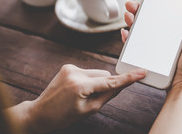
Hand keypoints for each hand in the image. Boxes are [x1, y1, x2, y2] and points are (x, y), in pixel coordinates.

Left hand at [7, 64, 145, 132]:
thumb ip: (107, 96)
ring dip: (97, 82)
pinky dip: (89, 79)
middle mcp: (75, 73)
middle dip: (107, 84)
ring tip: (83, 95)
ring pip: (97, 72)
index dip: (128, 78)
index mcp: (80, 86)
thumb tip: (120, 85)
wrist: (40, 112)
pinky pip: (88, 71)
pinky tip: (77, 89)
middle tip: (96, 98)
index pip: (110, 82)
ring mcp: (71, 68)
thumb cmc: (64, 116)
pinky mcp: (68, 66)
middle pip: (105, 74)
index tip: (141, 72)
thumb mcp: (89, 110)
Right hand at [121, 0, 181, 89]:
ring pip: (140, 26)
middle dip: (139, 5)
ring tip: (128, 13)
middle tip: (133, 1)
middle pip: (149, 14)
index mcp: (177, 26)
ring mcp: (155, 43)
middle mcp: (165, 32)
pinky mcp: (148, 53)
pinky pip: (135, 43)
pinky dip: (128, 36)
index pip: (164, 7)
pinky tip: (126, 31)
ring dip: (132, 17)